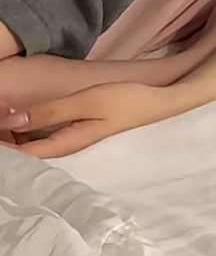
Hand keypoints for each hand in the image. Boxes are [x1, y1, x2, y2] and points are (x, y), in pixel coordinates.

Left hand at [0, 82, 171, 157]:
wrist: (159, 101)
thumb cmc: (124, 100)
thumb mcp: (86, 101)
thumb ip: (50, 111)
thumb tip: (12, 121)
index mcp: (67, 144)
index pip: (24, 155)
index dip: (4, 149)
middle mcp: (68, 146)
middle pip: (28, 152)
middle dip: (9, 143)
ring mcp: (75, 138)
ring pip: (37, 144)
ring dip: (19, 137)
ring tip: (4, 122)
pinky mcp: (81, 129)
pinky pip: (47, 135)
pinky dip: (32, 130)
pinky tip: (26, 119)